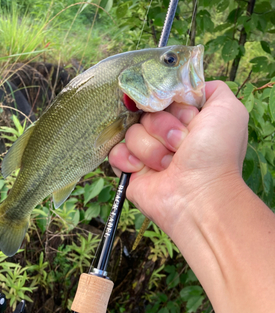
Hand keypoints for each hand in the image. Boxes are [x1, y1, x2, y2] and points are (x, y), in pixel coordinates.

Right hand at [109, 81, 248, 240]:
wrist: (198, 195)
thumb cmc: (216, 154)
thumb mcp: (228, 110)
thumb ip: (212, 88)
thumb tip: (188, 86)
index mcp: (187, 119)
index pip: (164, 95)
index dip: (174, 106)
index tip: (189, 120)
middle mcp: (166, 134)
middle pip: (146, 111)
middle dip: (163, 127)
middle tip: (181, 146)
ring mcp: (147, 152)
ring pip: (132, 131)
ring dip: (152, 148)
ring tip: (169, 164)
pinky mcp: (130, 170)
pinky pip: (116, 151)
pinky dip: (128, 159)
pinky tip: (143, 170)